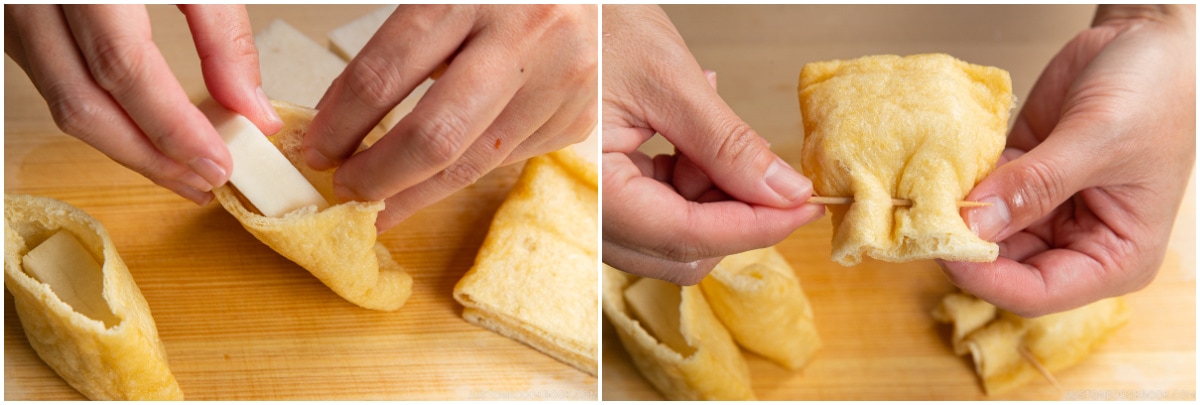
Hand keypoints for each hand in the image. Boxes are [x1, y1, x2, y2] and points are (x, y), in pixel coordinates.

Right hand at [4, 4, 280, 203]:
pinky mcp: (14, 20)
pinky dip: (103, 116)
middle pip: (84, 103)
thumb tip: (251, 108)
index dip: (172, 127)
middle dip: (150, 156)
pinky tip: (148, 133)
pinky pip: (54, 82)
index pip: (124, 69)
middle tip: (206, 183)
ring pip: (63, 102)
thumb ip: (223, 32)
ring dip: (126, 147)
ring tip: (185, 171)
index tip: (219, 164)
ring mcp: (14, 11)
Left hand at [303, 5, 597, 230]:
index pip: (389, 71)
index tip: (318, 148)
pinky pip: (506, 159)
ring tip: (377, 204)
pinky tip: (432, 183)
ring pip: (472, 161)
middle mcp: (526, 36)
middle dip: (378, 174)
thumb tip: (338, 117)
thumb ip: (398, 47)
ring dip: (414, 192)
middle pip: (436, 133)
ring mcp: (561, 80)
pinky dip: (462, 174)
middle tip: (345, 189)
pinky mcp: (579, 115)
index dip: (344, 121)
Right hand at [602, 5, 823, 284]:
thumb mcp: (669, 80)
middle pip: (680, 250)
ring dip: (712, 197)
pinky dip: (690, 185)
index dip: (756, 226)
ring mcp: (591, 209)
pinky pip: (657, 214)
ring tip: (714, 135)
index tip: (806, 206)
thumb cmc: (594, 29)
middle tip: (770, 169)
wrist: (555, 15)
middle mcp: (585, 213)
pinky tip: (692, 140)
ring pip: (674, 237)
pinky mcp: (601, 196)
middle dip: (735, 214)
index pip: (686, 234)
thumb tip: (786, 193)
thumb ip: (728, 146)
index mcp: (591, 189)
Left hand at [942, 5, 1195, 316]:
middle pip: (1003, 268)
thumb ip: (1036, 184)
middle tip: (920, 219)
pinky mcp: (1019, 181)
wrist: (1145, 40)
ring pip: (985, 233)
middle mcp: (1077, 244)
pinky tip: (934, 173)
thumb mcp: (1099, 140)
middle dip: (964, 246)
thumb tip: (975, 223)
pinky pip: (979, 196)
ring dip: (955, 216)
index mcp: (1115, 258)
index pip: (1039, 292)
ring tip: (922, 194)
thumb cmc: (1154, 92)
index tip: (945, 247)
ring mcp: (1045, 213)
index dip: (987, 278)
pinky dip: (956, 187)